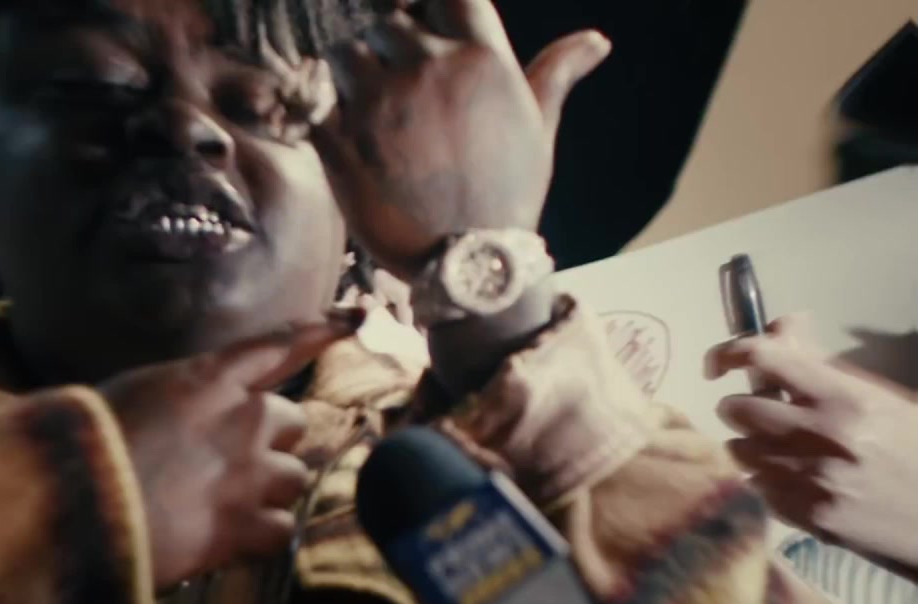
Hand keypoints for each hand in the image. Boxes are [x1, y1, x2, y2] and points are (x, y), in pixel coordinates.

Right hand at [100, 321, 355, 588]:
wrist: (72, 506)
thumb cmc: (78, 446)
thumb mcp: (126, 398)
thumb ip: (169, 398)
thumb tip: (155, 407)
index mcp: (208, 379)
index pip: (277, 345)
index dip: (318, 332)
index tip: (355, 319)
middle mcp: (243, 419)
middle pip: (291, 423)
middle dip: (270, 441)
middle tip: (230, 462)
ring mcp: (250, 474)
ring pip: (294, 477)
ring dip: (269, 489)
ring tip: (225, 506)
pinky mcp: (246, 527)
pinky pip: (283, 529)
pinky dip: (262, 535)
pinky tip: (232, 540)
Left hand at [311, 0, 610, 277]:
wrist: (468, 264)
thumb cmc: (509, 195)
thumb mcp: (538, 130)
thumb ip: (556, 73)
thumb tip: (597, 40)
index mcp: (481, 57)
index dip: (433, 8)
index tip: (433, 34)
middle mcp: (428, 67)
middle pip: (387, 20)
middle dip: (391, 47)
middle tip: (403, 91)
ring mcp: (379, 102)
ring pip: (346, 54)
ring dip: (355, 76)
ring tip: (376, 116)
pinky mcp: (340, 138)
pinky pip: (320, 103)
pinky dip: (330, 118)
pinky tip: (355, 146)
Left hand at [706, 315, 917, 569]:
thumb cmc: (912, 447)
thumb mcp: (875, 396)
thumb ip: (820, 363)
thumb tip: (780, 325)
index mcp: (840, 395)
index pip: (762, 357)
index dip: (728, 353)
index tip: (717, 365)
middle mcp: (818, 434)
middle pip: (735, 408)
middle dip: (740, 406)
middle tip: (759, 412)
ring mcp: (808, 480)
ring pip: (738, 451)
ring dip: (749, 445)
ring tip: (777, 448)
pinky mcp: (805, 517)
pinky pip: (756, 488)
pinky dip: (766, 481)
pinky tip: (793, 479)